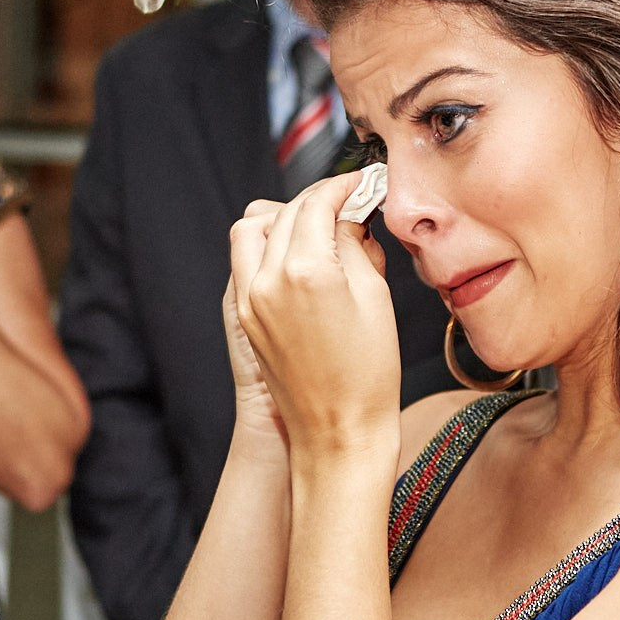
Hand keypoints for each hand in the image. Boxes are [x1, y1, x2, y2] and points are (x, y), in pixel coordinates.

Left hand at [231, 172, 397, 451]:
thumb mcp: (375, 298)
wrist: (338, 433)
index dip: (342, 187)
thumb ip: (355, 247)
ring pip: (251, 229)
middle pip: (285, 211)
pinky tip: (299, 257)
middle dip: (317, 200)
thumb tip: (348, 219)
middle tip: (347, 205)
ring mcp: (250, 299)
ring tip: (316, 228)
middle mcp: (268, 280)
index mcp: (306, 271)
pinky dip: (267, 246)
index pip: (318, 204)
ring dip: (282, 218)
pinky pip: (245, 261)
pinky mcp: (244, 317)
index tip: (359, 186)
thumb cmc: (367, 375)